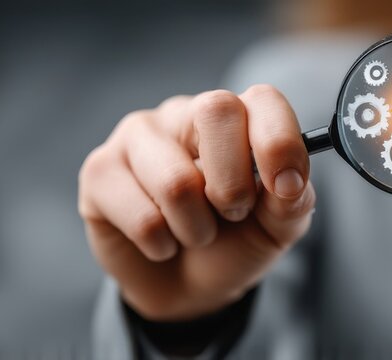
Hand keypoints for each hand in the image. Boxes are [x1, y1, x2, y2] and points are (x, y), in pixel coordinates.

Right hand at [79, 85, 314, 320]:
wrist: (186, 288)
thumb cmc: (235, 242)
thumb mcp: (277, 226)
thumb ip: (292, 200)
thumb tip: (288, 181)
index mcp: (238, 116)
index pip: (262, 99)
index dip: (279, 141)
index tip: (286, 187)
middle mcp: (186, 113)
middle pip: (216, 111)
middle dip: (234, 184)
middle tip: (232, 213)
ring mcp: (137, 135)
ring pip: (177, 180)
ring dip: (197, 229)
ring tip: (196, 233)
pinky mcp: (99, 170)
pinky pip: (142, 217)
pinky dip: (162, 245)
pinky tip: (161, 241)